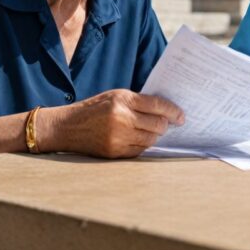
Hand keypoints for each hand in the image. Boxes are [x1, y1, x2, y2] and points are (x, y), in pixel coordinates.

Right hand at [40, 89, 184, 157]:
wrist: (67, 127)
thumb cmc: (94, 109)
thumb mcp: (115, 96)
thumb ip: (137, 102)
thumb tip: (165, 112)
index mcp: (122, 99)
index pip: (157, 105)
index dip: (173, 111)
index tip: (181, 116)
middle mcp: (121, 118)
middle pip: (157, 125)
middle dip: (164, 125)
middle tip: (167, 124)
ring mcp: (118, 137)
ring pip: (150, 140)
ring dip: (155, 136)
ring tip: (152, 131)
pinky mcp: (114, 152)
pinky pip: (139, 151)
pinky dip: (143, 145)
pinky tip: (140, 139)